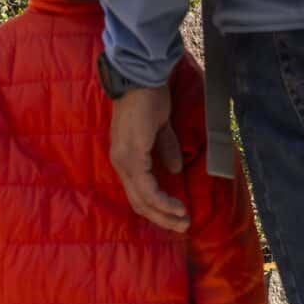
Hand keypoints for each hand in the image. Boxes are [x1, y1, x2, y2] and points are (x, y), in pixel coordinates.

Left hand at [107, 81, 188, 232]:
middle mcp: (120, 162)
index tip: (177, 216)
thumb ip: (164, 148)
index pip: (137, 192)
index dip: (156, 208)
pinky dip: (162, 201)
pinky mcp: (133, 155)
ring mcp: (124, 160)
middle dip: (161, 218)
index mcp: (124, 156)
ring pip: (142, 199)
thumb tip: (174, 170)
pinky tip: (177, 207)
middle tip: (182, 227)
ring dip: (164, 213)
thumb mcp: (160, 128)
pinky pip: (147, 188)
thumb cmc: (149, 97)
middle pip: (138, 201)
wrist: (142, 76)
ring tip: (183, 221)